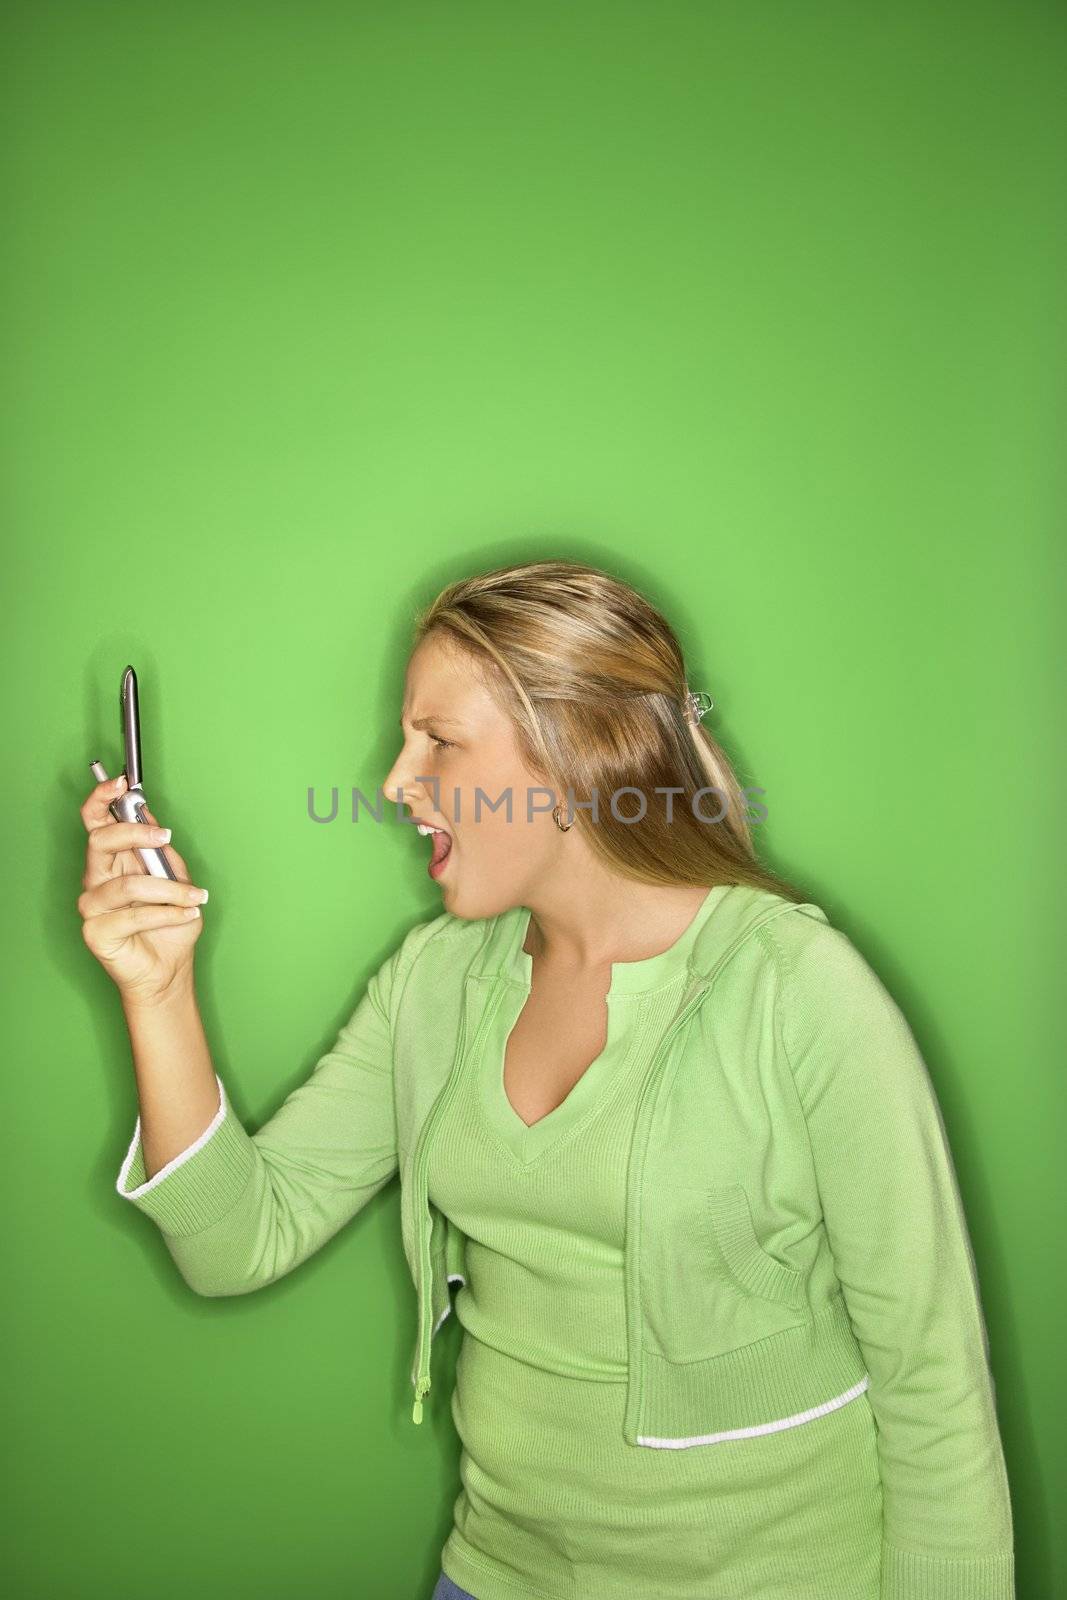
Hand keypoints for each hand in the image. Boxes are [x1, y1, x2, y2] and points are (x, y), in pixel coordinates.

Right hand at [78, 773, 208, 1005]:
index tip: (121, 783)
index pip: (94, 822)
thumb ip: (161, 849)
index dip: (101, 799)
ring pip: (128, 884)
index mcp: (112, 861)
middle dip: (134, 834)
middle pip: (100, 841)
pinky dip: (168, 914)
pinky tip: (187, 914)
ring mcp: (91, 907)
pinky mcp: (95, 932)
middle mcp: (96, 880)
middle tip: (164, 837)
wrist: (169, 969)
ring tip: (194, 899)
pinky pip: (134, 915)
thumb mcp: (178, 878)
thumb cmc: (170, 924)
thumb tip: (150, 813)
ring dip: (170, 890)